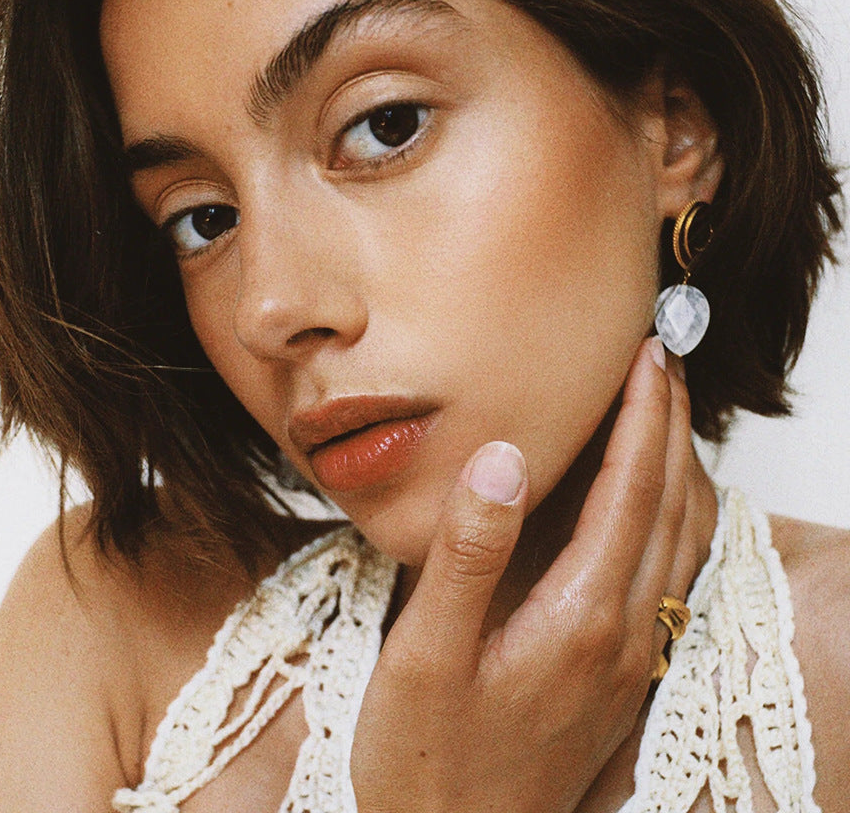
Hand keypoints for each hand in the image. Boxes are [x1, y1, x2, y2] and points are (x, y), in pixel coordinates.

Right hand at [350, 337, 704, 812]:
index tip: (645, 353)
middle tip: (660, 359)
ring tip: (661, 411)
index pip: (632, 491)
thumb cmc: (426, 757)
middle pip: (674, 507)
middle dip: (671, 424)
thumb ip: (467, 553)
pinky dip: (674, 516)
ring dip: (680, 466)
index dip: (642, 416)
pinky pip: (671, 574)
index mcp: (580, 618)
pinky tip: (649, 501)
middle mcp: (623, 635)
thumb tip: (501, 455)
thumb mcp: (425, 654)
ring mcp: (630, 660)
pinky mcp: (620, 676)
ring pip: (684, 542)